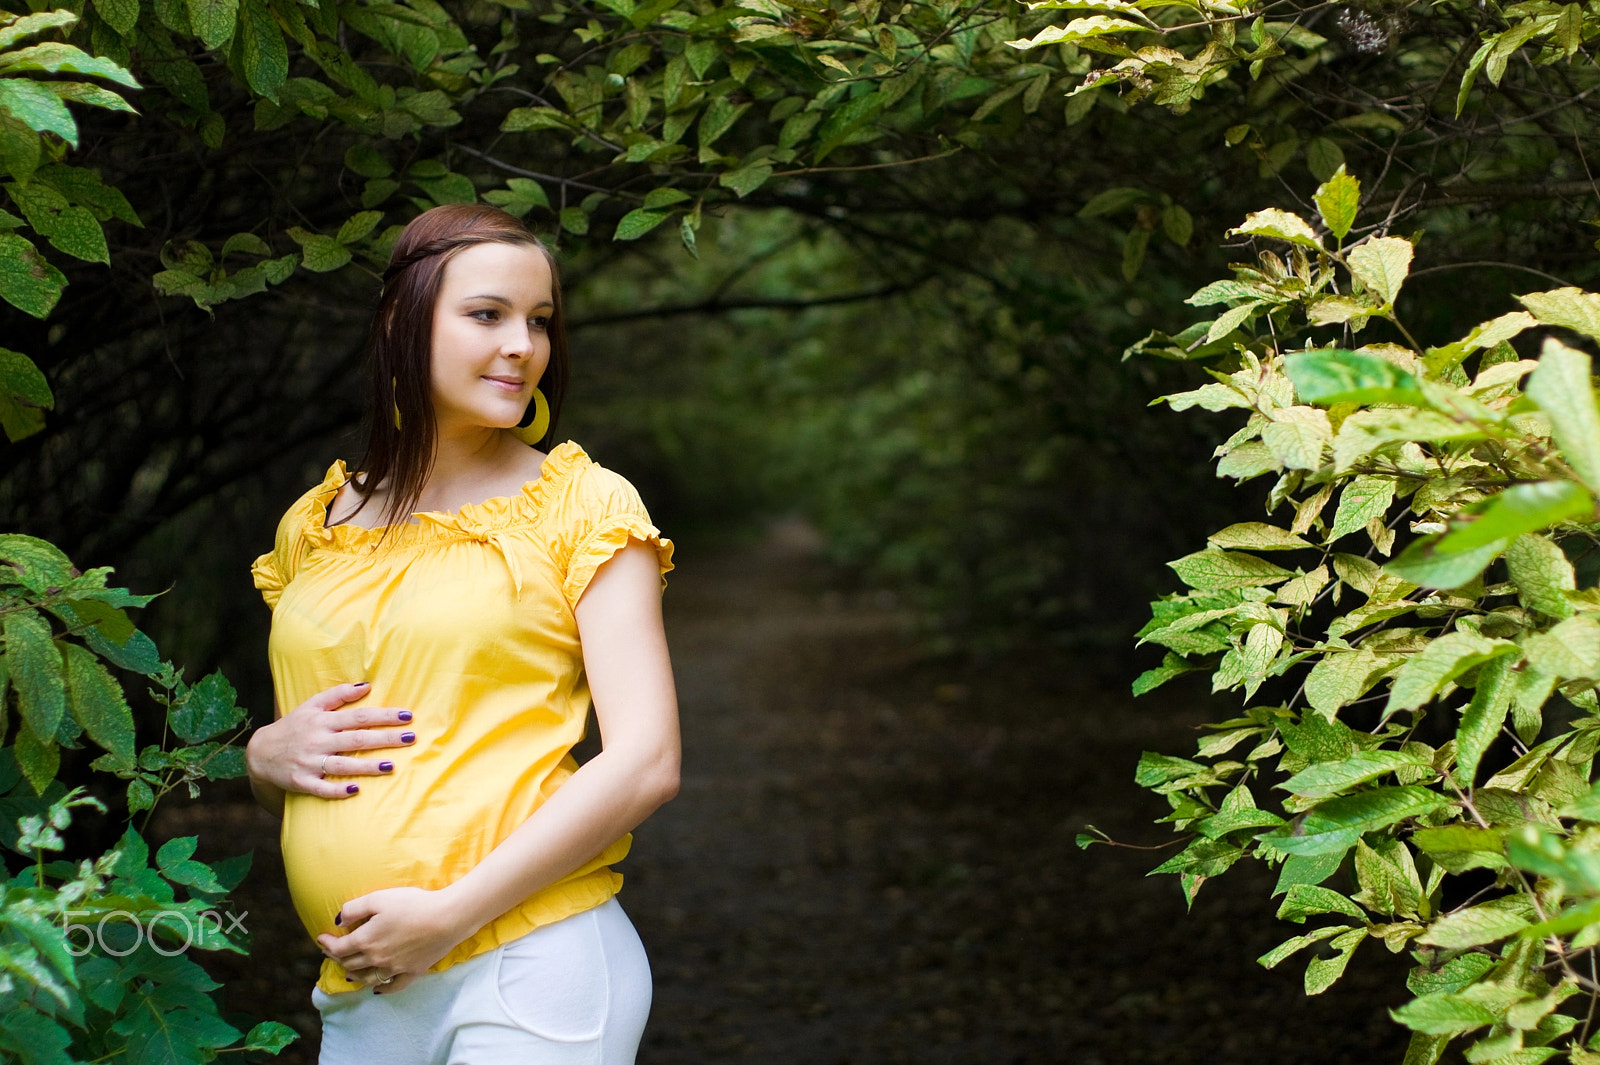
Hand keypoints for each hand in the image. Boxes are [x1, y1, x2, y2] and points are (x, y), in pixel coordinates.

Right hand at [245, 682, 415, 799]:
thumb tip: (367, 685)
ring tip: (391, 766)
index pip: (359, 716)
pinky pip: (321, 788)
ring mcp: (309, 762)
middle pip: (356, 739)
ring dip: (366, 767)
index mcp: (323, 721)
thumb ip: (338, 695)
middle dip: (384, 738)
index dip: (383, 716)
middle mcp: (318, 740)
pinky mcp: (301, 782)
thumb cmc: (293, 726)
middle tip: (411, 737)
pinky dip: (336, 790)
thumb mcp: (311, 705)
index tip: (407, 716)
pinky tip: (355, 790)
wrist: (260, 753)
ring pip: (341, 765)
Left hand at [316, 886, 468, 993]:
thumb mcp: (378, 898)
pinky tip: (377, 988)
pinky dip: (381, 989)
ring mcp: (394, 968)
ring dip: (354, 975)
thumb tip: (338, 921)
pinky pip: (392, 986)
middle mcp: (376, 959)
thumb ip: (353, 909)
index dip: (327, 944)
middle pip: (350, 964)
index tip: (321, 938)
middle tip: (333, 951)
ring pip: (367, 978)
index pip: (338, 948)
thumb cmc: (413, 904)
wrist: (447, 917)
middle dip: (337, 958)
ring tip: (349, 971)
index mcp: (365, 941)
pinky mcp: (412, 972)